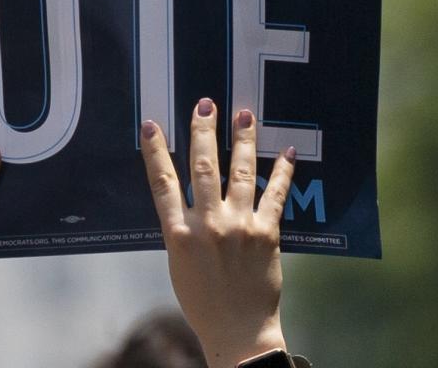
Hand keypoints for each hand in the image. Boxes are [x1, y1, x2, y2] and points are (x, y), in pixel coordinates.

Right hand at [140, 100, 295, 367]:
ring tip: (243, 114)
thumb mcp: (179, 263)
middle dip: (203, 131)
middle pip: (202, 166)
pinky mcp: (267, 234)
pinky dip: (282, 170)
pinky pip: (275, 195)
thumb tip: (182, 191)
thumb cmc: (203, 301)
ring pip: (240, 172)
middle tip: (205, 104)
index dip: (155, 151)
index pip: (162, 183)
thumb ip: (180, 226)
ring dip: (242, 140)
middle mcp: (208, 226)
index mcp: (179, 235)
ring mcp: (239, 227)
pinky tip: (286, 150)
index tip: (152, 124)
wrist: (239, 334)